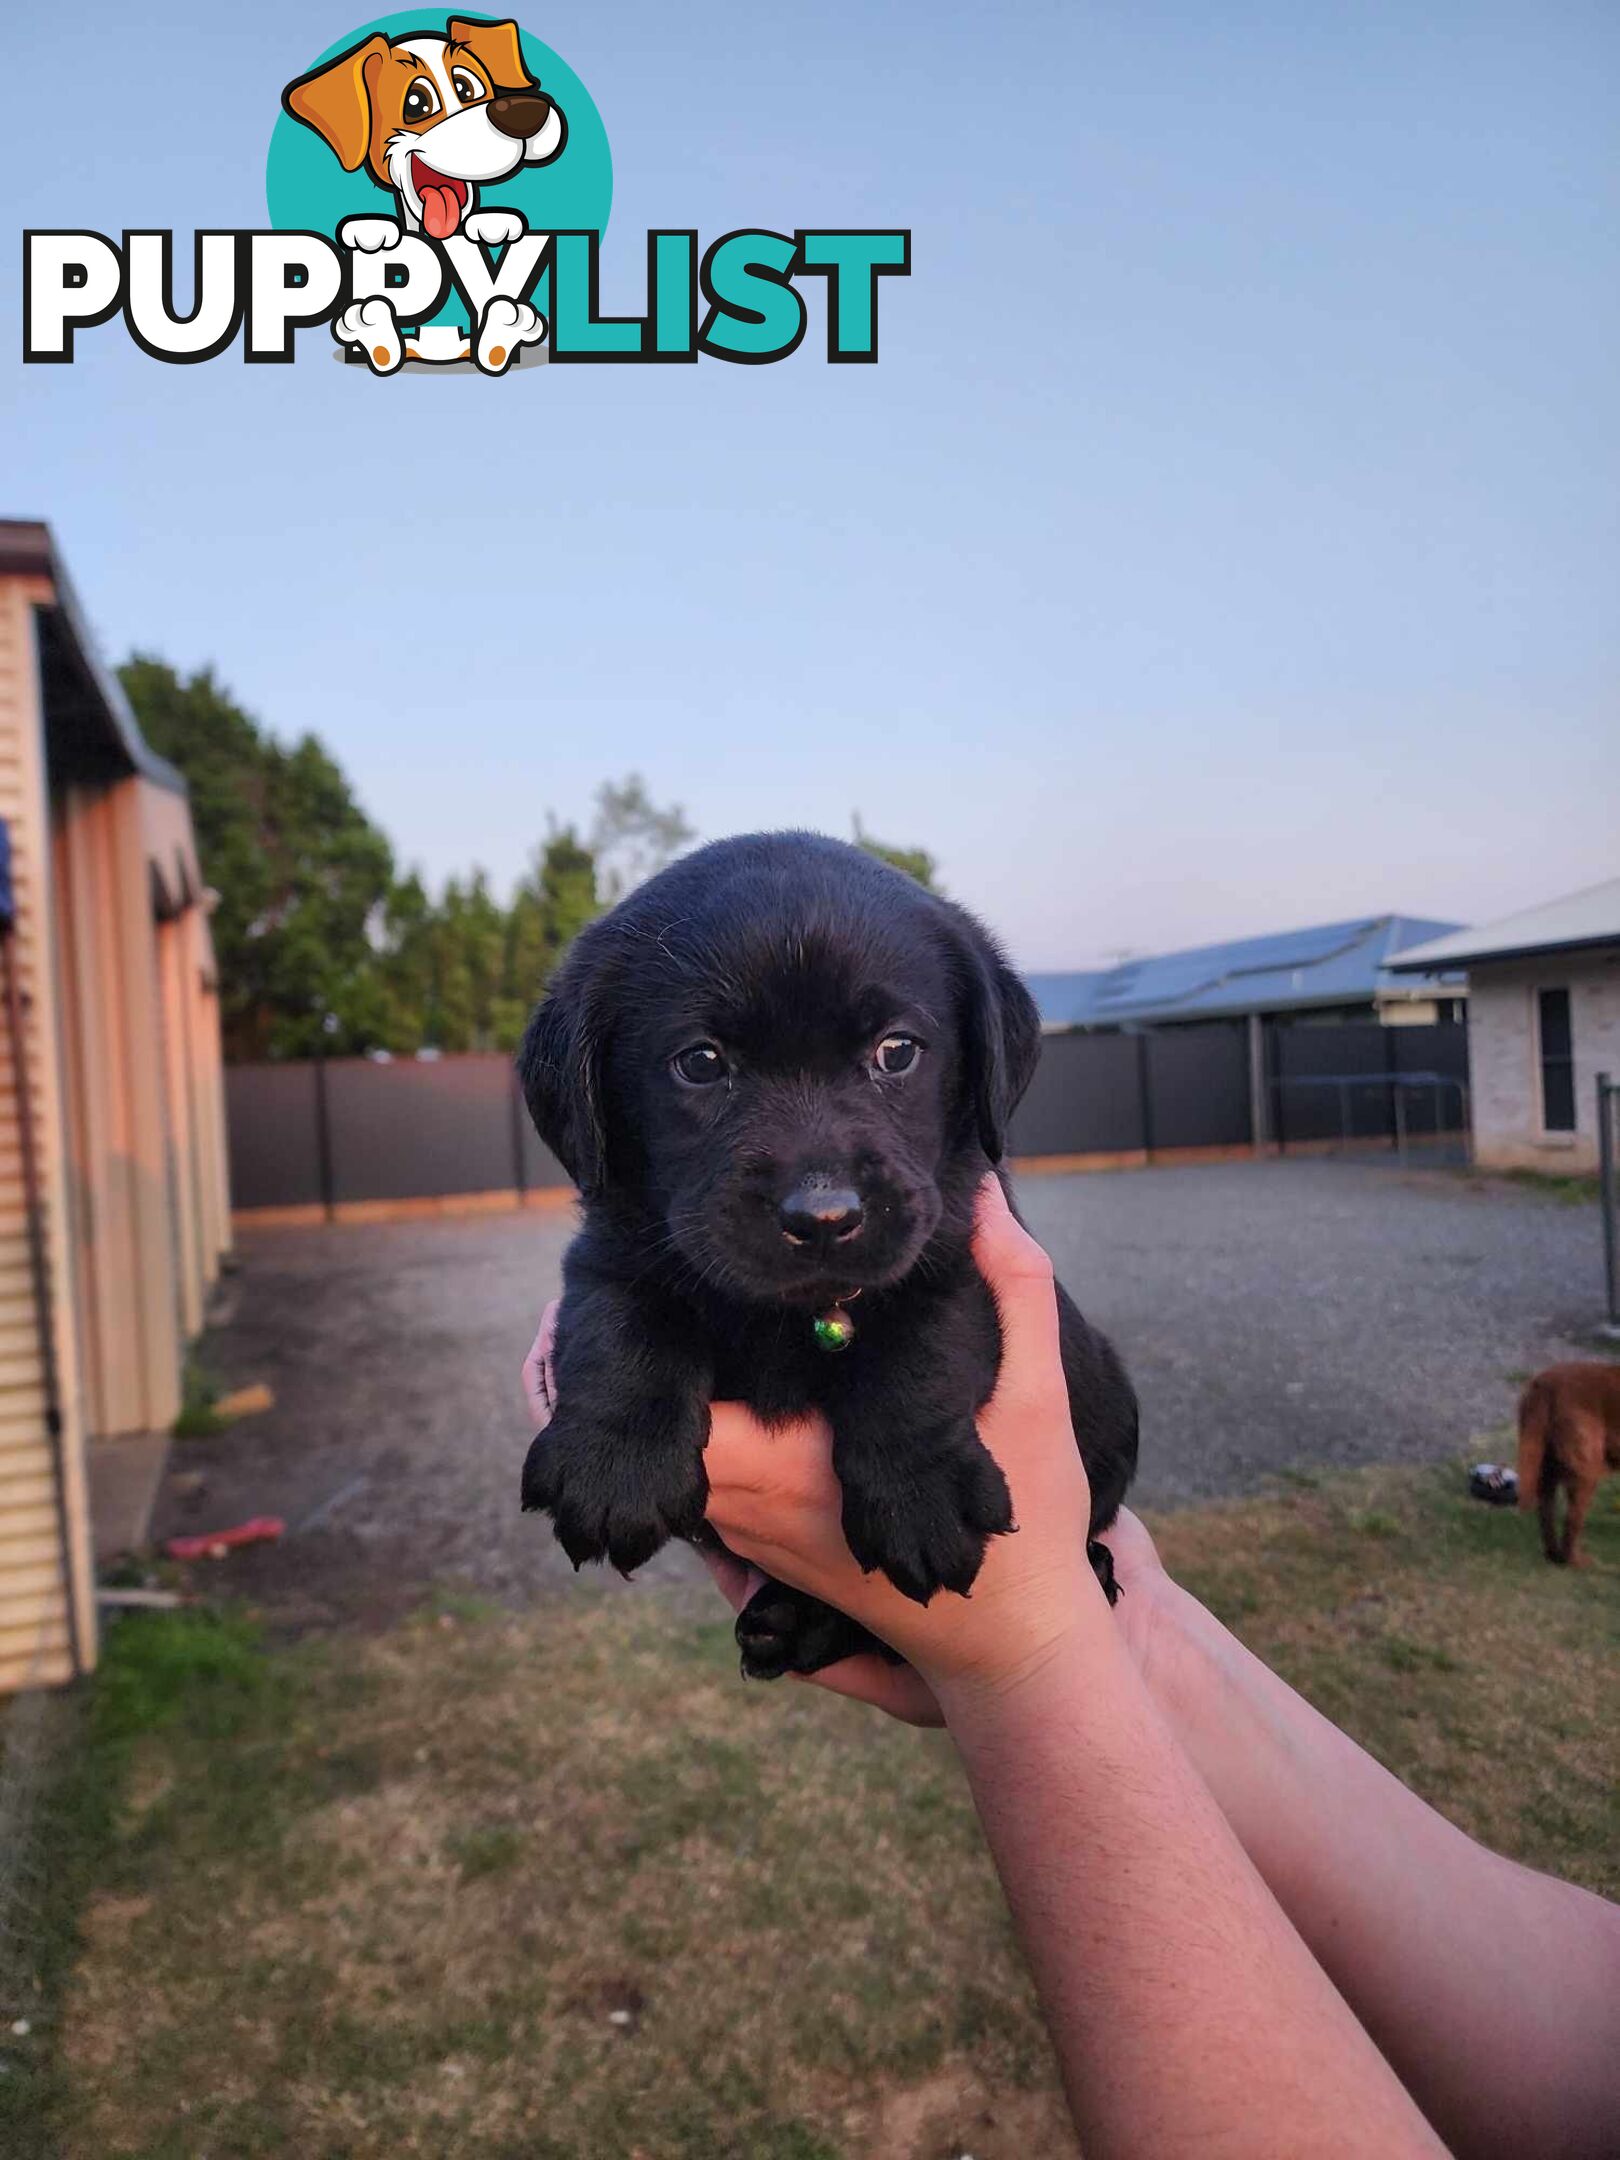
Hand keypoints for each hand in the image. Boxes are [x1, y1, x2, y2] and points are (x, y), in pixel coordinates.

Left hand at [702, 1179, 1111, 1707]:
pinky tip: (739, 1410)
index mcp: (800, 1467)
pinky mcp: (770, 1564)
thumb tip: (991, 1197)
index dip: (677, 1353)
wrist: (1016, 1640)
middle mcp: (762, 1511)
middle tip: (679, 1298)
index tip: (688, 1291)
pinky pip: (710, 1503)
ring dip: (691, 1416)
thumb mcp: (1038, 1397)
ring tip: (698, 1341)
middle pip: (674, 1437)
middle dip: (675, 1371)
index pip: (693, 1417)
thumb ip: (1017, 1288)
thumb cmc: (1029, 1519)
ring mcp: (761, 1544)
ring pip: (687, 1471)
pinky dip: (710, 1457)